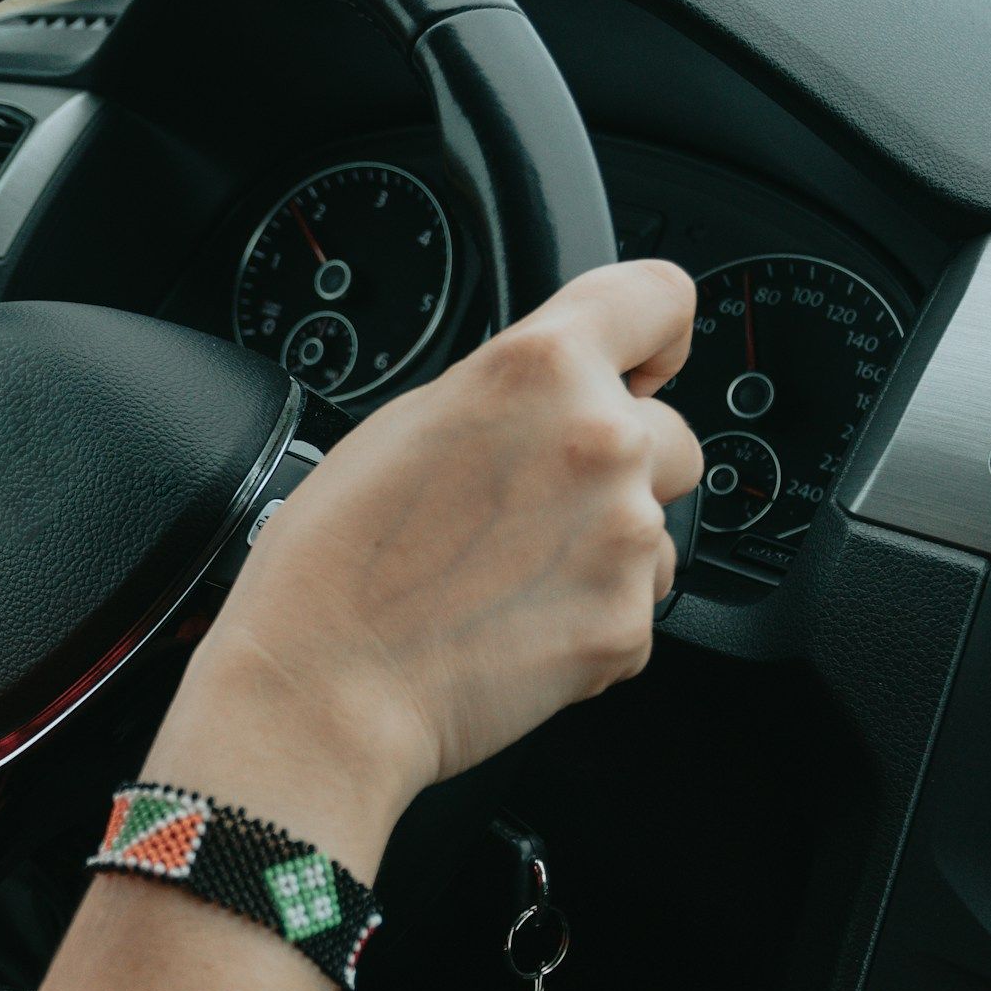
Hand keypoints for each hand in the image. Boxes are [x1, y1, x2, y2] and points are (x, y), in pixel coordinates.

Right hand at [151, 261, 702, 875]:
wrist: (322, 692)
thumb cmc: (333, 563)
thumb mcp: (406, 422)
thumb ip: (507, 393)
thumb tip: (556, 399)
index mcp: (540, 367)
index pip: (662, 298)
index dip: (651, 338)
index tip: (639, 366)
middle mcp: (602, 439)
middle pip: (668, 432)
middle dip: (618, 465)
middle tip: (527, 508)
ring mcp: (624, 536)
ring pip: (653, 526)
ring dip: (602, 546)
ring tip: (505, 577)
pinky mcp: (626, 624)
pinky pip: (631, 605)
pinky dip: (586, 618)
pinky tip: (510, 625)